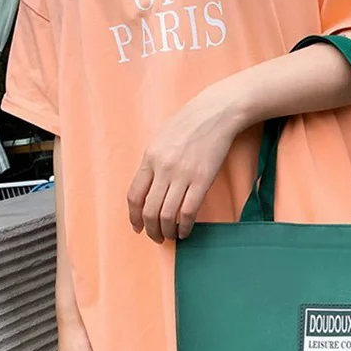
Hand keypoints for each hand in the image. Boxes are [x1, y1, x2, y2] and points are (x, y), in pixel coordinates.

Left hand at [127, 85, 247, 241]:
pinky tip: (185, 231)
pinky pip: (188, 212)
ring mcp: (182, 175)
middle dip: (151, 230)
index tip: (138, 227)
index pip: (134, 196)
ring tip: (171, 236)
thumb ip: (153, 164)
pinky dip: (184, 227)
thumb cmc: (190, 124)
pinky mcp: (202, 180)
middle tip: (157, 237)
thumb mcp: (161, 140)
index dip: (134, 217)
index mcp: (149, 158)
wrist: (216, 112)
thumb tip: (148, 190)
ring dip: (167, 231)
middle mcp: (163, 168)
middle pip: (149, 210)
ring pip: (167, 215)